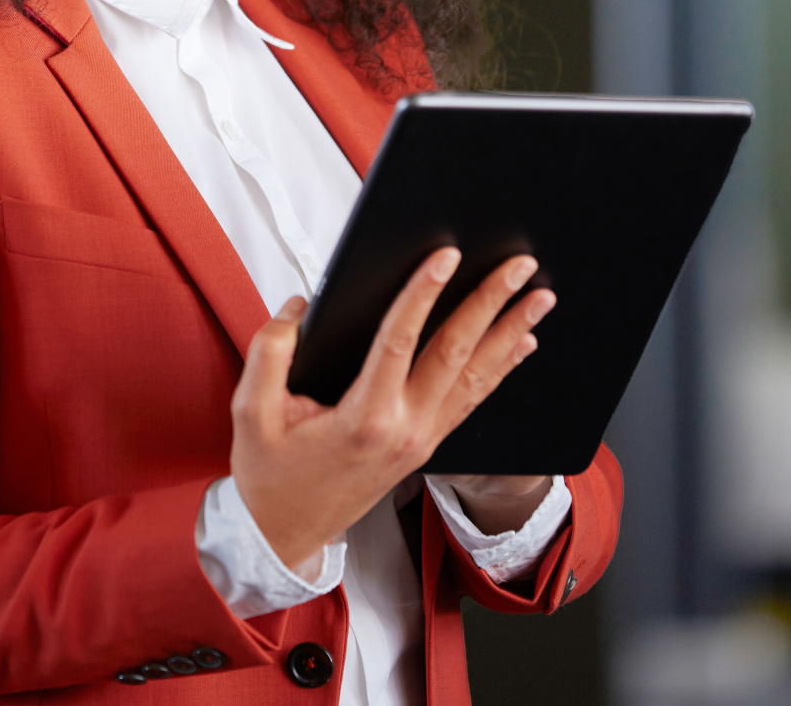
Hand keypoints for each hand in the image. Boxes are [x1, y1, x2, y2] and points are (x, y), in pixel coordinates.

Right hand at [228, 247, 556, 570]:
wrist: (285, 535)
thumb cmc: (269, 476)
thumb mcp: (251, 411)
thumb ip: (271, 350)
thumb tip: (300, 307)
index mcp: (364, 418)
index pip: (401, 340)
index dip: (423, 293)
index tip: (447, 255)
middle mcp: (404, 430)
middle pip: (456, 354)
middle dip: (490, 303)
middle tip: (519, 265)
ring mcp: (421, 440)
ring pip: (475, 378)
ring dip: (510, 333)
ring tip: (539, 297)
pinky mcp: (425, 447)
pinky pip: (471, 401)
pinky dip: (500, 369)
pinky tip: (521, 344)